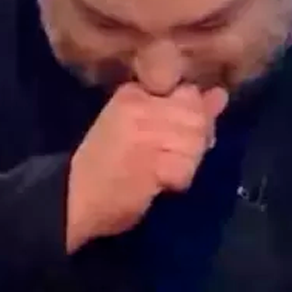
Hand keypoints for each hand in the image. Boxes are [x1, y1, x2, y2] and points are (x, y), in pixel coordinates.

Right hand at [65, 84, 227, 251]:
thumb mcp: (139, 125)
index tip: (176, 133)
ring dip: (186, 163)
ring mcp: (146, 134)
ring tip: (160, 171)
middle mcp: (141, 107)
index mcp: (134, 94)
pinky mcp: (151, 163)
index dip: (194, 116)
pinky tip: (157, 185)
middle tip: (170, 158)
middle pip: (197, 117)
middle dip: (194, 141)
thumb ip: (182, 109)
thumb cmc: (106, 164)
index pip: (190, 92)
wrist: (70, 198)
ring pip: (196, 141)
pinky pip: (186, 168)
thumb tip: (221, 95)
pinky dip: (178, 181)